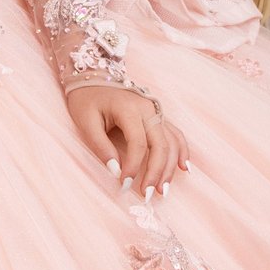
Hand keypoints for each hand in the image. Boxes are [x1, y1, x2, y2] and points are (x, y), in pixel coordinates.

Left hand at [64, 84, 190, 199]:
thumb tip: (116, 172)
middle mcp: (148, 108)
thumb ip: (100, 146)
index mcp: (128, 108)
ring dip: (170, 167)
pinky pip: (175, 134)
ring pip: (171, 141)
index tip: (124, 186)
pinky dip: (181, 151)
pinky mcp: (157, 115)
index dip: (133, 167)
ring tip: (163, 190)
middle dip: (156, 172)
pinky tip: (184, 168)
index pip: (137, 143)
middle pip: (160, 144)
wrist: (93, 74)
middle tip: (148, 195)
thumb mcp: (85, 121)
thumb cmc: (86, 99)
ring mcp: (155, 110)